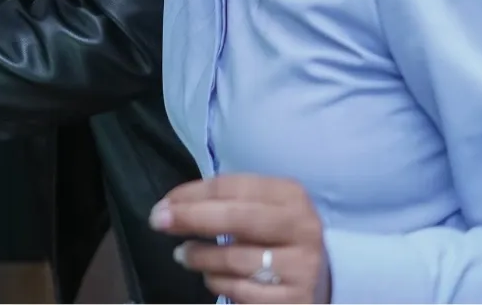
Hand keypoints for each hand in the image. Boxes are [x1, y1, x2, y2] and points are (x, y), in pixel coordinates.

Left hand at [154, 174, 330, 303]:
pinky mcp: (294, 300)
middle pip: (235, 218)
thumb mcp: (261, 207)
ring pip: (234, 260)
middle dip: (191, 218)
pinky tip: (212, 277)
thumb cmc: (277, 234)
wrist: (322, 277)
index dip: (191, 194)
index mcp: (291, 196)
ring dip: (200, 257)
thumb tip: (171, 206)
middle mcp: (302, 228)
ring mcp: (301, 267)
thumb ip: (223, 202)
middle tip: (158, 222)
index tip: (163, 203)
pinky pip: (241, 291)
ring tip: (184, 255)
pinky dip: (218, 283)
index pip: (232, 187)